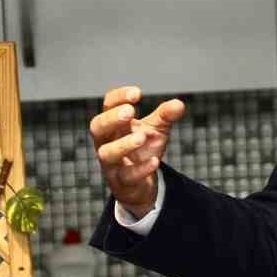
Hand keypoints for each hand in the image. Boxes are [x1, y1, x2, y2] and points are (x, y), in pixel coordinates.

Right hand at [90, 86, 186, 218]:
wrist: (141, 183)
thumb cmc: (143, 149)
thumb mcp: (156, 129)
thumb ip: (165, 116)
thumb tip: (179, 105)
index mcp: (114, 124)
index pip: (108, 105)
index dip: (119, 97)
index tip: (137, 93)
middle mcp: (107, 142)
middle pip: (97, 127)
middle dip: (111, 118)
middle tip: (130, 111)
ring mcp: (111, 163)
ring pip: (106, 153)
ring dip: (123, 145)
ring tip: (142, 137)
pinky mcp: (121, 182)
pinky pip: (126, 176)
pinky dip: (140, 169)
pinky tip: (154, 161)